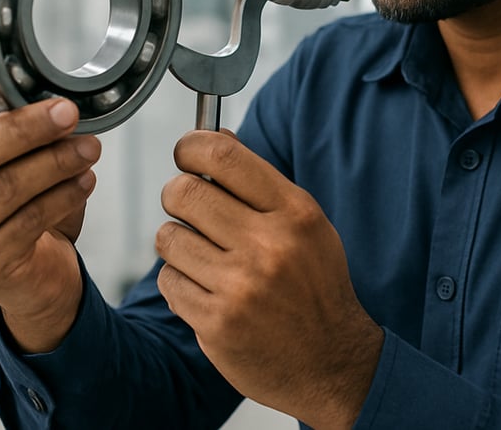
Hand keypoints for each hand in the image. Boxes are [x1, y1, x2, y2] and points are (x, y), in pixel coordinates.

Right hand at [0, 58, 101, 351]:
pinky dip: (62, 196)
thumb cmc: (23, 197)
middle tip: (68, 112)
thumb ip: (18, 123)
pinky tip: (85, 180)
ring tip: (90, 148)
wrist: (34, 265)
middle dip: (23, 128)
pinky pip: (26, 222)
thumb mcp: (15, 154)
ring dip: (54, 163)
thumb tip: (56, 100)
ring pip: (2, 189)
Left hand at [156, 130, 383, 428]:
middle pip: (184, 192)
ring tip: (204, 254)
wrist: (332, 362)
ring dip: (178, 242)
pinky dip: (180, 281)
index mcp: (294, 213)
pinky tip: (207, 288)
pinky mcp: (216, 324)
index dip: (192, 146)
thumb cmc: (315, 284)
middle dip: (178, 194)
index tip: (186, 151)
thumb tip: (215, 137)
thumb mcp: (305, 222)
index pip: (225, 157)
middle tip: (188, 205)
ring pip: (168, 237)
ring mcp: (240, 287)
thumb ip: (259, 181)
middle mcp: (268, 246)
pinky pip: (169, 281)